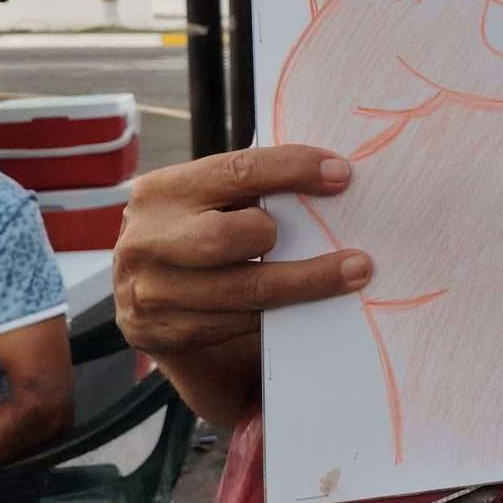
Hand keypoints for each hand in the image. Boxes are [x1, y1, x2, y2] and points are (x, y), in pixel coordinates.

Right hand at [115, 145, 370, 357]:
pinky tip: (310, 304)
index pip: (234, 171)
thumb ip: (248, 189)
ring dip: (307, 283)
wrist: (148, 297)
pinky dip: (279, 312)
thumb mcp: (207, 202)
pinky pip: (237, 323)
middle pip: (226, 237)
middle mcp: (146, 241)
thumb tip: (327, 175)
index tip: (341, 173)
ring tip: (355, 272)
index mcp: (161, 192)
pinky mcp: (164, 333)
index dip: (291, 169)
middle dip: (279, 235)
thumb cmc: (196, 235)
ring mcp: (150, 292)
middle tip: (330, 234)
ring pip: (242, 290)